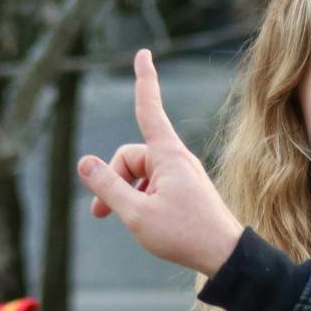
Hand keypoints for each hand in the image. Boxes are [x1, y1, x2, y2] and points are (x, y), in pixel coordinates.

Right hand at [78, 50, 243, 276]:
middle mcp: (176, 159)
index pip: (149, 109)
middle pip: (130, 156)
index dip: (144, 80)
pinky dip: (141, 200)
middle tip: (99, 214)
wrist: (226, 256)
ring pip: (139, 174)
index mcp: (168, 155)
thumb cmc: (184, 234)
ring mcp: (181, 175)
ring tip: (126, 222)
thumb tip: (84, 163)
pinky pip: (153, 186)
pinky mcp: (184, 190)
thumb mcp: (136, 213)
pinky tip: (147, 224)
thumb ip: (107, 187)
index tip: (143, 53)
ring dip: (125, 194)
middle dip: (111, 181)